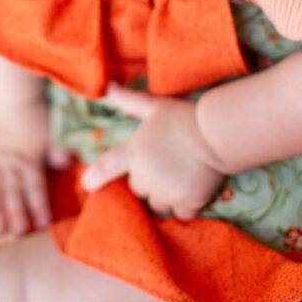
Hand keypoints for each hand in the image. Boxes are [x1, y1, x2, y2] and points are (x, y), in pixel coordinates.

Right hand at [0, 99, 71, 240]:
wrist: (6, 93)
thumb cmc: (32, 112)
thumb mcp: (49, 132)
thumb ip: (57, 152)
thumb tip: (68, 165)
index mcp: (29, 159)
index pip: (35, 189)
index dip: (39, 208)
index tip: (42, 227)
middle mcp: (9, 163)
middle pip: (12, 195)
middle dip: (14, 219)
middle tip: (14, 241)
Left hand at [81, 82, 226, 220]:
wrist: (215, 134)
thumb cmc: (183, 117)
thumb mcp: (155, 105)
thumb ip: (131, 101)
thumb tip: (109, 87)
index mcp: (135, 152)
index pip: (110, 166)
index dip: (97, 176)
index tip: (87, 185)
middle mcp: (146, 175)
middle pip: (138, 189)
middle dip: (148, 181)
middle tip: (166, 165)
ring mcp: (166, 191)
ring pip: (158, 204)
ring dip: (165, 196)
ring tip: (180, 178)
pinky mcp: (187, 203)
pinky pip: (180, 214)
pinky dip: (185, 206)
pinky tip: (193, 191)